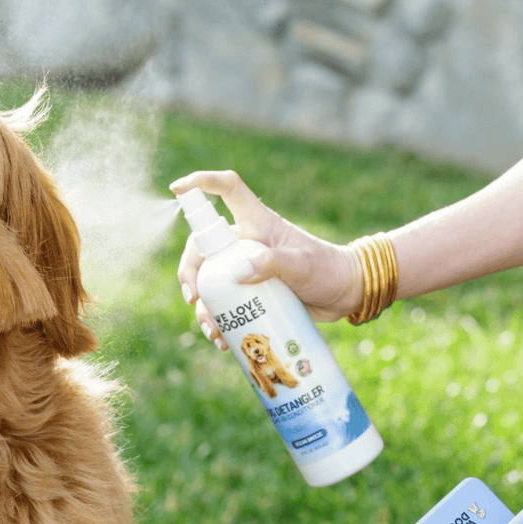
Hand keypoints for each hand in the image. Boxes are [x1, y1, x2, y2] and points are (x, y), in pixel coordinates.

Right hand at [172, 170, 361, 349]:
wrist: (344, 294)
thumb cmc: (327, 269)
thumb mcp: (302, 264)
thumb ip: (273, 263)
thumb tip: (236, 274)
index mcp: (257, 223)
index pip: (226, 190)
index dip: (201, 183)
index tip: (177, 189)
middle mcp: (244, 243)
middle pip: (202, 247)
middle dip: (190, 272)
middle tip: (193, 298)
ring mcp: (244, 269)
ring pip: (209, 283)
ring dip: (203, 308)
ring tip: (213, 331)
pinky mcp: (248, 293)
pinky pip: (223, 306)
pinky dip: (217, 323)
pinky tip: (223, 340)